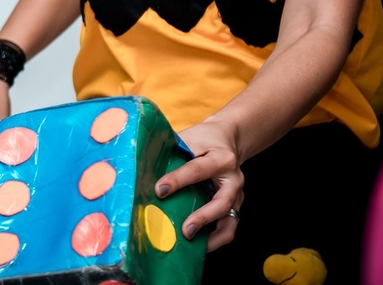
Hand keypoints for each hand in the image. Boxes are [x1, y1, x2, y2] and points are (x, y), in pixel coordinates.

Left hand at [155, 120, 244, 250]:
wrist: (228, 139)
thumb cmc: (204, 139)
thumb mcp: (191, 138)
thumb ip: (174, 150)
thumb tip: (144, 165)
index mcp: (221, 158)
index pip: (197, 170)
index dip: (177, 180)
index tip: (159, 190)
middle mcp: (233, 179)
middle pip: (221, 202)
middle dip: (202, 217)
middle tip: (184, 230)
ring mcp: (237, 194)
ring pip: (230, 219)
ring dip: (213, 235)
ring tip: (193, 244)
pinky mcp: (235, 204)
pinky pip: (229, 225)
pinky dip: (216, 238)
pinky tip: (201, 245)